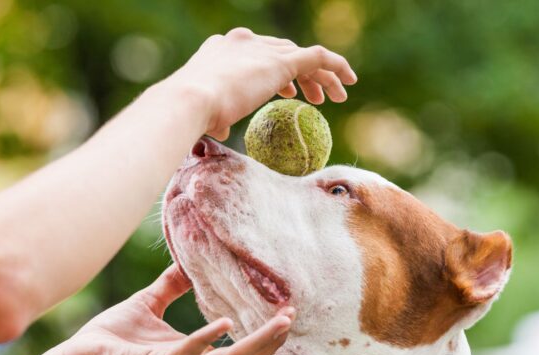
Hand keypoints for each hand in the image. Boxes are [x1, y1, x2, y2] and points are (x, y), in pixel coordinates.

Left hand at [59, 264, 308, 354]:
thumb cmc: (112, 335)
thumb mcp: (149, 304)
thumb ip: (171, 286)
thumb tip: (188, 262)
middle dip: (273, 347)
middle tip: (298, 324)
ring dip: (256, 343)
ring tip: (282, 322)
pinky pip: (187, 353)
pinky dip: (206, 339)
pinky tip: (225, 322)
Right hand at [168, 27, 356, 139]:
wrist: (189, 101)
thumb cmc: (190, 114)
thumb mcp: (204, 114)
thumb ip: (217, 118)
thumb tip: (219, 129)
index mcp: (222, 48)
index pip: (258, 53)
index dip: (277, 72)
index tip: (287, 93)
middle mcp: (244, 41)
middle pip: (283, 52)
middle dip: (300, 75)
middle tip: (313, 99)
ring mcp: (263, 49)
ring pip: (302, 56)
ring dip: (321, 76)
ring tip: (335, 98)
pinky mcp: (281, 60)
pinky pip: (318, 58)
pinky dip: (336, 66)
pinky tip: (349, 80)